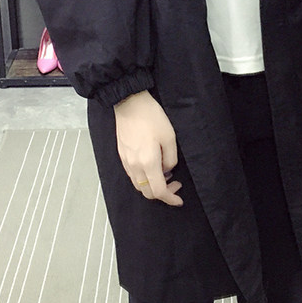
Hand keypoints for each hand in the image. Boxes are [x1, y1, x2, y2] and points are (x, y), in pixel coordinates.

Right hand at [114, 90, 183, 206]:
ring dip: (152, 186)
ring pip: (138, 185)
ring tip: (164, 174)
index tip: (179, 199)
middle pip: (146, 193)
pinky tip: (151, 167)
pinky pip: (132, 175)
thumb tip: (167, 170)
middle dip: (162, 194)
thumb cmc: (151, 117)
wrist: (129, 103)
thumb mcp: (170, 137)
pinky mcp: (122, 155)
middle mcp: (135, 166)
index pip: (158, 191)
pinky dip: (143, 178)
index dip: (170, 198)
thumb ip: (171, 159)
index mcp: (148, 163)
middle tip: (175, 184)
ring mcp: (126, 161)